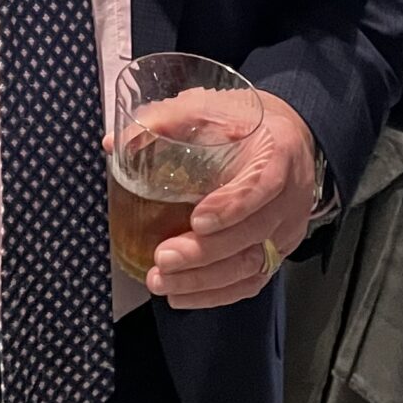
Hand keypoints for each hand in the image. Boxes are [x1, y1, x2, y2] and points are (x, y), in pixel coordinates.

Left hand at [144, 90, 316, 310]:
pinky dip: (215, 294)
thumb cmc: (243, 123)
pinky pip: (251, 282)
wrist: (289, 138)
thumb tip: (113, 143)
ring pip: (252, 265)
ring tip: (161, 280)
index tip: (196, 220)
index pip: (264, 184)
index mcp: (278, 153)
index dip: (233, 206)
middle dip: (206, 252)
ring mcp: (287, 229)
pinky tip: (181, 295)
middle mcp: (290, 196)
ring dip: (205, 280)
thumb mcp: (210, 107)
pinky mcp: (278, 252)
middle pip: (254, 234)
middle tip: (163, 258)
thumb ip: (166, 120)